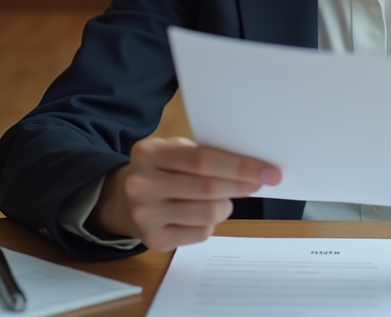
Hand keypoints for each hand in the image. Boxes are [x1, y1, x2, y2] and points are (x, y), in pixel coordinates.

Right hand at [92, 137, 281, 250]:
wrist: (122, 200)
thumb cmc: (160, 170)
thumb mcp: (172, 151)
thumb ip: (203, 154)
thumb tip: (251, 165)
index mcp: (149, 154)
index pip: (203, 160)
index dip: (240, 166)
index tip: (268, 171)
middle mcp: (142, 184)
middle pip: (207, 188)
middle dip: (241, 186)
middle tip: (260, 182)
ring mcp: (145, 214)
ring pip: (207, 214)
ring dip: (226, 206)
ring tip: (224, 198)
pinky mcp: (153, 239)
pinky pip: (199, 233)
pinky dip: (210, 223)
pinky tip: (204, 213)